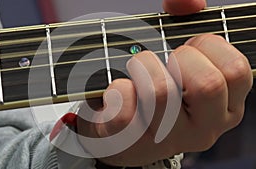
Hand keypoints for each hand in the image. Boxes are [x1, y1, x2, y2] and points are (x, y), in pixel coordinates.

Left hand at [76, 0, 252, 166]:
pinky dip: (117, 89)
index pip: (236, 71)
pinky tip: (118, 92)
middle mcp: (204, 128)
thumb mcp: (181, 61)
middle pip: (206, 83)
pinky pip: (125, 108)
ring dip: (142, 68)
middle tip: (164, 63)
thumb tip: (190, 2)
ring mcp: (168, 139)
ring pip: (161, 92)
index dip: (207, 47)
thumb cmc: (155, 90)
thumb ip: (188, 23)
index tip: (187, 49)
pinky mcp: (133, 143)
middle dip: (179, 58)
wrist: (122, 133)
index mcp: (224, 107)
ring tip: (137, 74)